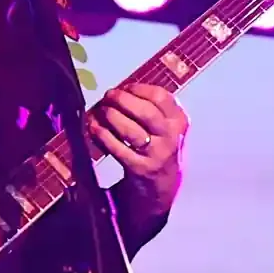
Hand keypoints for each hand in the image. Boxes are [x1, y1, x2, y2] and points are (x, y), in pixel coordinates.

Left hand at [88, 84, 188, 213]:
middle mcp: (171, 137)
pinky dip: (103, 134)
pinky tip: (95, 127)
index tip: (124, 88)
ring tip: (102, 111)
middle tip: (108, 96)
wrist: (162, 184)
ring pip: (130, 129)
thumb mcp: (165, 125)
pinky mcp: (140, 168)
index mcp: (178, 121)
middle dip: (122, 100)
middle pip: (145, 112)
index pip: (160, 97)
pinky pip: (117, 147)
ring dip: (111, 116)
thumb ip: (149, 106)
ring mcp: (157, 154)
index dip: (138, 89)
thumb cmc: (158, 146)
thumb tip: (120, 90)